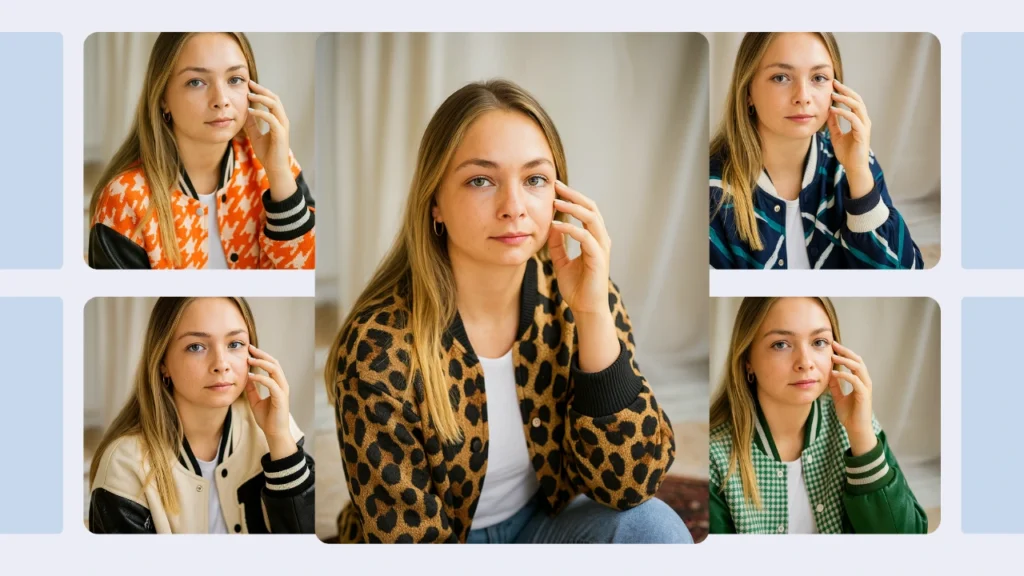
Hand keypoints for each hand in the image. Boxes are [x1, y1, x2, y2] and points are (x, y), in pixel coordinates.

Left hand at [244, 80, 296, 201]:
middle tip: (250, 84)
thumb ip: (251, 124)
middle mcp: (282, 120)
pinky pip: (271, 118)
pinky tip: (250, 111)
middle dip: (262, 90)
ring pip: (274, 105)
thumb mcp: (255, 135)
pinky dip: (260, 113)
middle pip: (275, 98)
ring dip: (261, 98)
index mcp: (278, 120)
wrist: (274, 168)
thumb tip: (244, 112)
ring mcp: (283, 126)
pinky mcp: (280, 133)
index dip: (261, 92)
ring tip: (249, 95)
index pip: (271, 100)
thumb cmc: (267, 153)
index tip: (249, 86)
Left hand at [245, 344, 295, 459]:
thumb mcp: (255, 401)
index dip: (261, 356)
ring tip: (249, 359)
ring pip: (274, 370)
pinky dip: (260, 378)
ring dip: (261, 363)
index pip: (271, 365)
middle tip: (250, 348)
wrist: (274, 433)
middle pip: (274, 363)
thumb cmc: (267, 419)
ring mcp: (282, 390)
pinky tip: (250, 376)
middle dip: (262, 354)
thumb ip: (252, 390)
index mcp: (277, 384)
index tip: (249, 350)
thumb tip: (245, 378)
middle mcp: (282, 384)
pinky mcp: (280, 397)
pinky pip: (271, 383)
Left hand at [547, 181, 611, 318]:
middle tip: (557, 185)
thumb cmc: (577, 287)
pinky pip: (585, 237)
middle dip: (574, 195)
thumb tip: (551, 227)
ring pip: (591, 218)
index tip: (556, 188)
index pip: (586, 210)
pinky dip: (570, 229)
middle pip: (591, 208)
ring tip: (556, 202)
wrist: (586, 308)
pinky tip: (556, 225)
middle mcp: (601, 239)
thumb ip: (557, 244)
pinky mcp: (598, 258)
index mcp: (594, 238)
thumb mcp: (561, 261)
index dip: (572, 197)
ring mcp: (601, 248)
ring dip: (573, 208)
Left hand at [827, 79, 872, 198]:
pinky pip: (853, 119)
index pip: (853, 101)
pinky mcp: (862, 133)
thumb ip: (833, 124)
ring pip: (857, 106)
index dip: (844, 92)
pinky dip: (843, 113)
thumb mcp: (836, 135)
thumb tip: (828, 112)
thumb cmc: (847, 153)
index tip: (833, 85)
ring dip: (845, 99)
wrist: (853, 168)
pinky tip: (834, 110)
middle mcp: (864, 120)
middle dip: (846, 90)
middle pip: (857, 99)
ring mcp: (864, 126)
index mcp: (859, 120)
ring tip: (833, 94)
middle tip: (834, 83)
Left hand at [828, 341, 876, 455]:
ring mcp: (865, 388)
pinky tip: (834, 373)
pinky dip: (845, 375)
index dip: (844, 353)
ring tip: (833, 356)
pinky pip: (855, 381)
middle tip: (834, 344)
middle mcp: (865, 382)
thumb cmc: (849, 414)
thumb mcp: (838, 397)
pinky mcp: (864, 395)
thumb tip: (828, 373)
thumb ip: (835, 385)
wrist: (855, 429)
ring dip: (845, 360)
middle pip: (858, 360)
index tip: (833, 346)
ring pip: (858, 368)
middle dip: (846, 351)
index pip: (854, 361)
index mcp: (860, 381)